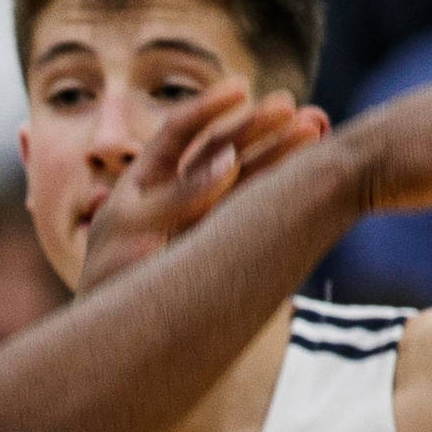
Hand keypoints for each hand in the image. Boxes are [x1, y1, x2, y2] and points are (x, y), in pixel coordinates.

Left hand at [82, 83, 329, 292]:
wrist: (121, 343)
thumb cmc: (114, 284)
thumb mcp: (136, 234)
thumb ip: (179, 198)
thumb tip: (227, 160)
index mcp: (144, 183)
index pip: (179, 134)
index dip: (210, 108)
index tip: (242, 89)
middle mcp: (178, 194)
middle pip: (222, 150)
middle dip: (257, 128)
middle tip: (294, 109)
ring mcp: (205, 219)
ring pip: (247, 178)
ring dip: (281, 153)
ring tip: (317, 128)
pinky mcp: (226, 244)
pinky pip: (258, 210)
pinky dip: (285, 189)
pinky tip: (312, 167)